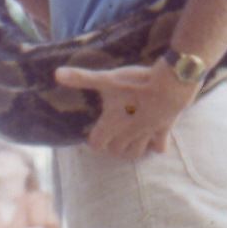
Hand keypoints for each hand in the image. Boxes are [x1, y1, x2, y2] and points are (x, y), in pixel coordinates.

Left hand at [51, 62, 197, 158]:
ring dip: (131, 149)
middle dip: (111, 146)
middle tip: (111, 134)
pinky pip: (159, 148)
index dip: (94, 139)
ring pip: (136, 153)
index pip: (96, 144)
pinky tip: (152, 137)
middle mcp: (128, 134)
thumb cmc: (136, 83)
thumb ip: (81, 78)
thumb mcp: (106, 78)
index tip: (94, 131)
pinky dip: (154, 146)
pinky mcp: (163, 132)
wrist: (170, 85)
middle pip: (116, 151)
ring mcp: (146, 135)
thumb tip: (56, 74)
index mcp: (112, 125)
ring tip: (128, 139)